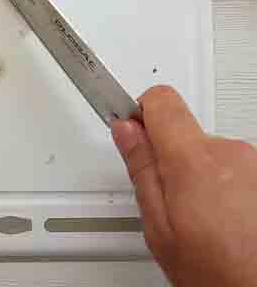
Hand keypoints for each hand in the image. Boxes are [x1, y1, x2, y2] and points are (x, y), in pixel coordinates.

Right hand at [112, 86, 256, 286]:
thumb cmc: (219, 271)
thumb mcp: (160, 227)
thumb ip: (141, 170)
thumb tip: (126, 131)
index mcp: (194, 161)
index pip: (161, 102)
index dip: (140, 114)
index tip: (131, 130)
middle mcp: (232, 154)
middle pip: (186, 133)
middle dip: (171, 158)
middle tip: (169, 199)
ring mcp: (256, 164)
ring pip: (212, 153)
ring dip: (203, 177)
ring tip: (203, 218)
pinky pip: (238, 170)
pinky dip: (228, 189)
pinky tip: (225, 220)